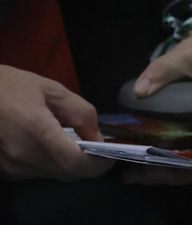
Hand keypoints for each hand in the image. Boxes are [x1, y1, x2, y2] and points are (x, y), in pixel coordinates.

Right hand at [0, 65, 114, 181]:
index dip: (98, 164)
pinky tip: (54, 146)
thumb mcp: (53, 90)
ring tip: (77, 144)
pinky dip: (52, 164)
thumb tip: (98, 138)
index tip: (110, 156)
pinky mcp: (5, 170)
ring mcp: (11, 166)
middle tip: (99, 150)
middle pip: (67, 174)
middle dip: (89, 165)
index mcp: (38, 131)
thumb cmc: (12, 87)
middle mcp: (23, 155)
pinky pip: (37, 173)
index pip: (75, 163)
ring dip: (70, 165)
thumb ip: (81, 113)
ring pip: (53, 175)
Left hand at [124, 26, 191, 186]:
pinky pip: (181, 148)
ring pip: (188, 159)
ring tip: (132, 173)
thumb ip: (163, 70)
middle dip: (169, 173)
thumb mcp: (184, 55)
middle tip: (136, 174)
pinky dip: (162, 158)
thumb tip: (140, 91)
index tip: (164, 168)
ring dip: (163, 170)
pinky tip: (139, 160)